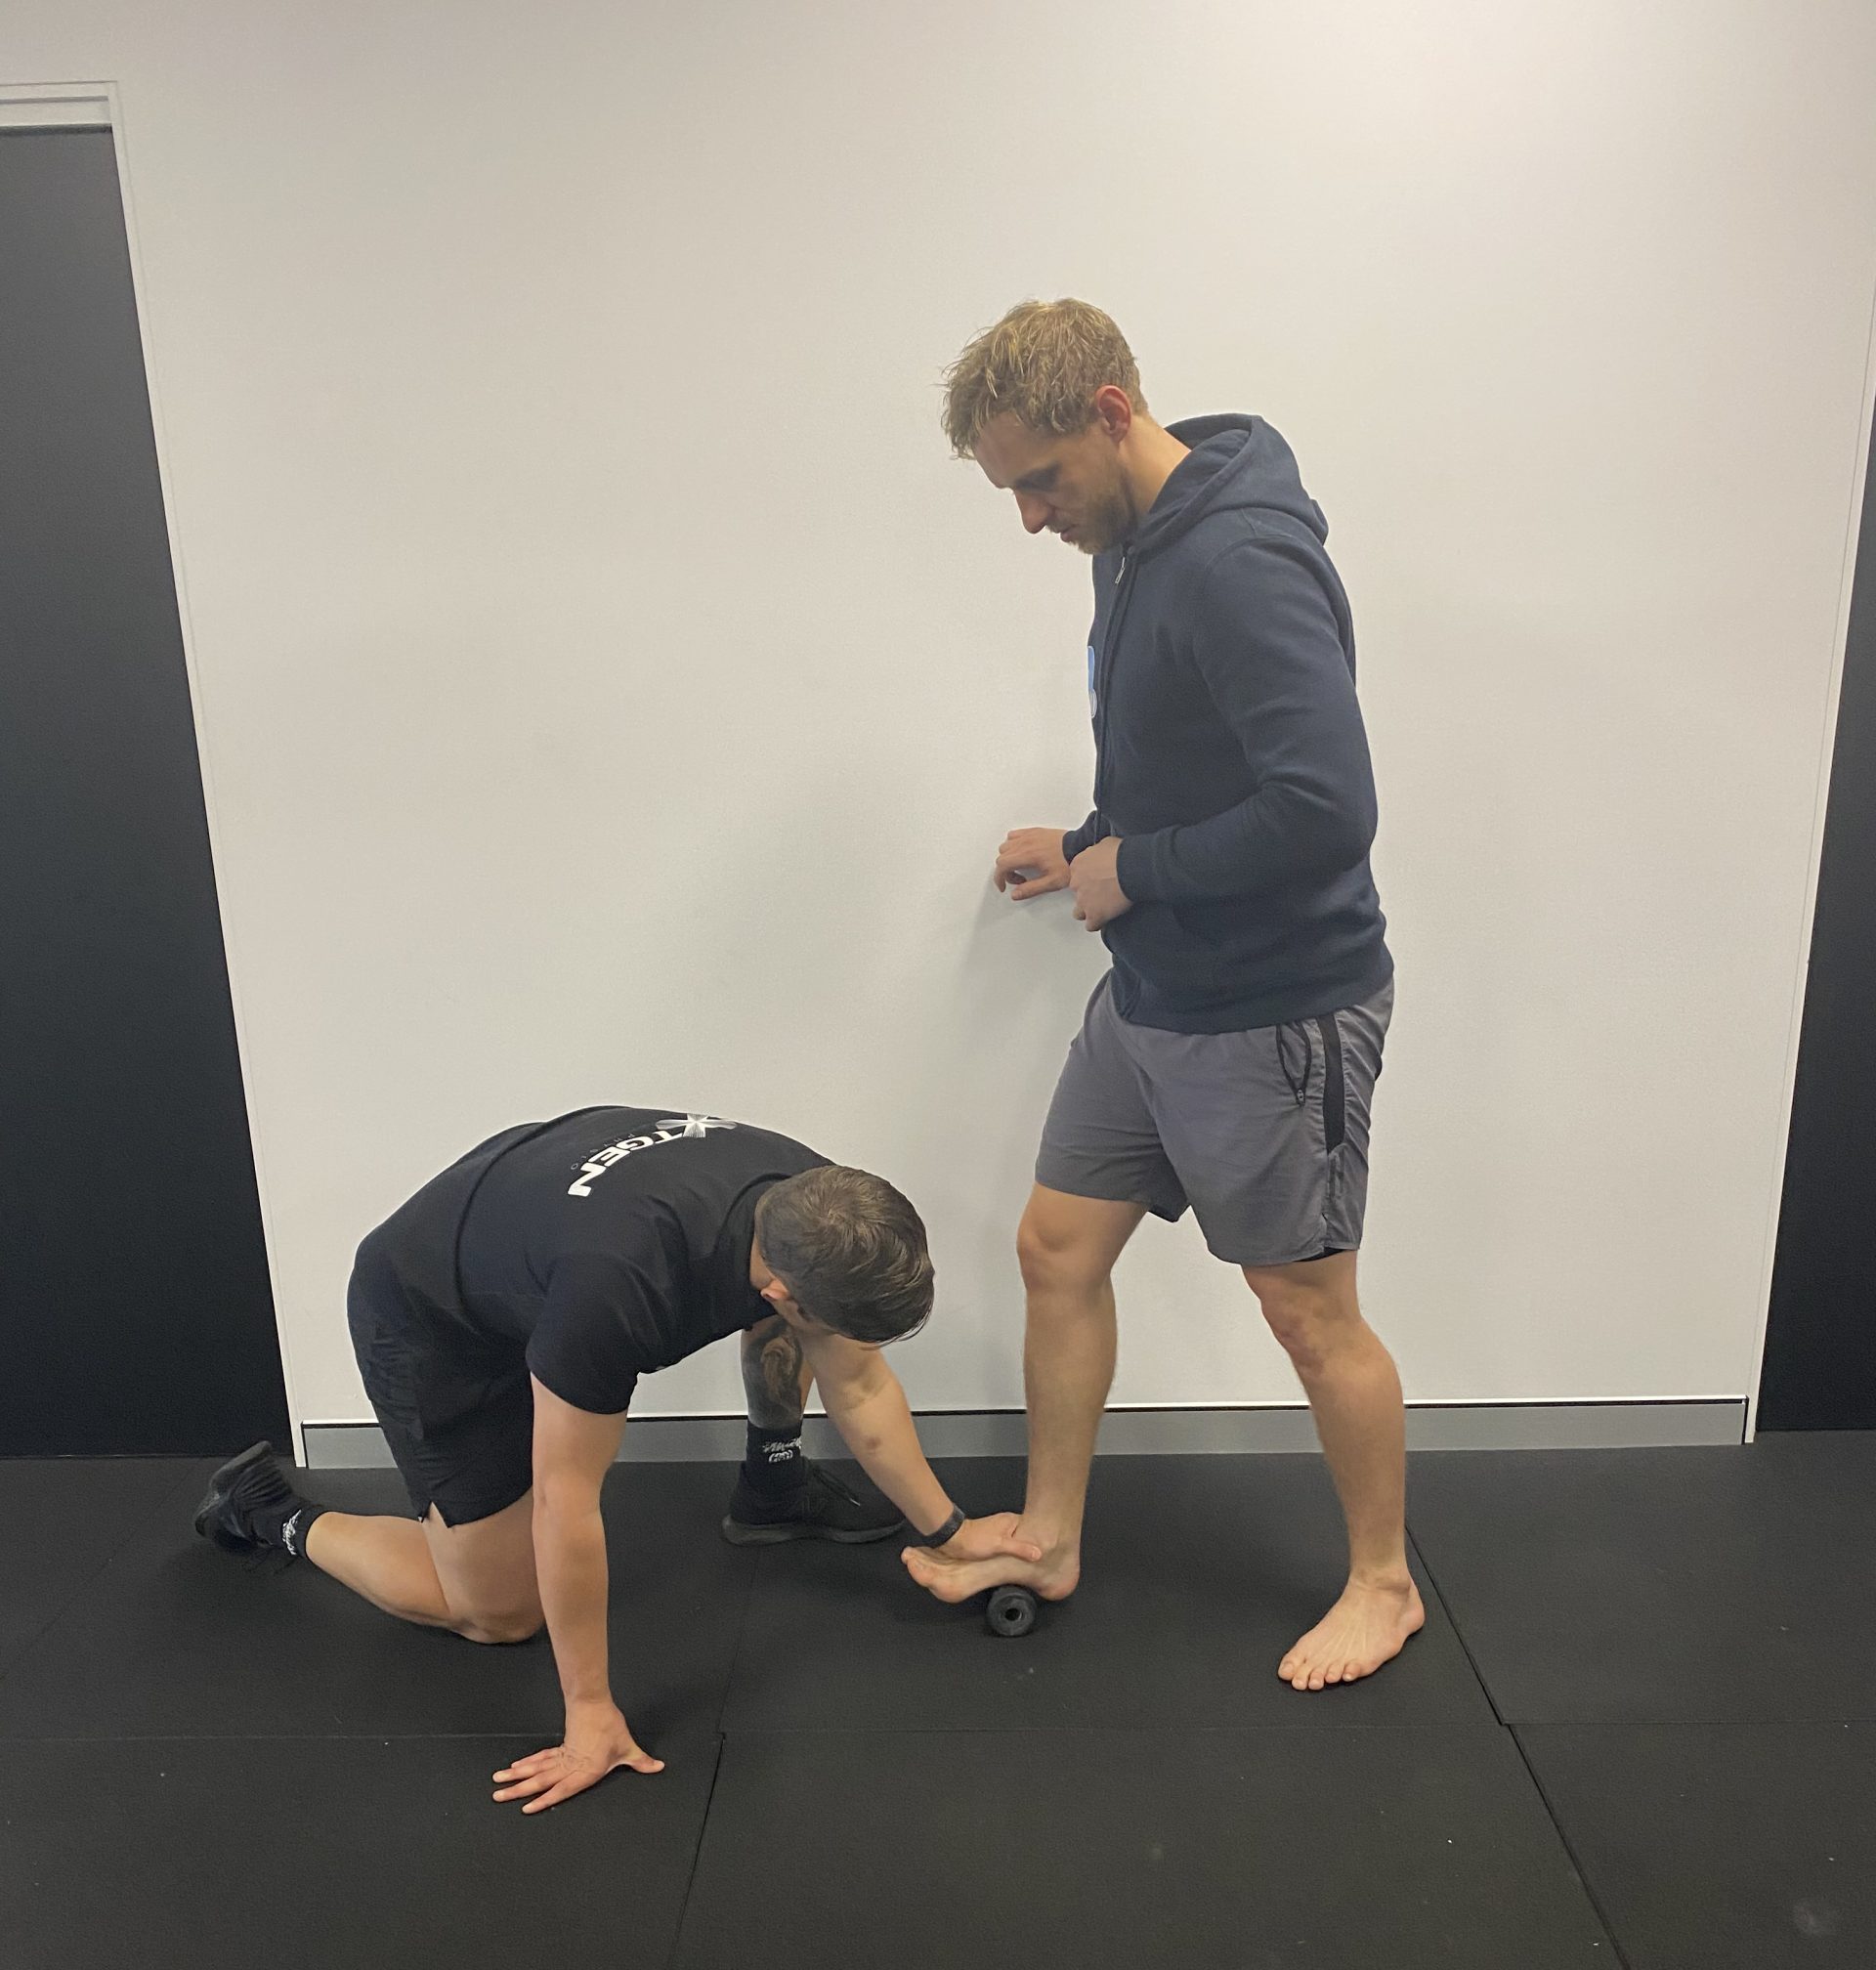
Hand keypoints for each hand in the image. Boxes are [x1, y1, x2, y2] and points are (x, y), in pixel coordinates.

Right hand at [492, 1702, 663, 1813]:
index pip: (562, 1789)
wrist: (595, 1702)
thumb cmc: (611, 1727)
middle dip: (519, 1790)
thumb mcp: (627, 1747)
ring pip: (536, 1768)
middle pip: (541, 1780)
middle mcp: (569, 1765)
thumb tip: (659, 1767)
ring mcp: (562, 1755)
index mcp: (585, 1770)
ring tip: (498, 1784)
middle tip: (498, 1797)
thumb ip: (641, 1761)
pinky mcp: (560, 1746)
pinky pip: (540, 1758)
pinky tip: (514, 1768)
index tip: (526, 1809)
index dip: (544, 1799)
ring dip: (516, 1777)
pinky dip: (526, 1763)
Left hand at [934, 1512, 1043, 1564]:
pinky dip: (1014, 1552)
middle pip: (1027, 1534)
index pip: (1032, 1525)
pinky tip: (1015, 1561)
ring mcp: (1000, 1532)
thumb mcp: (999, 1545)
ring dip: (1023, 1549)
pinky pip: (1009, 1546)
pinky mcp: (993, 1540)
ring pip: (1018, 1540)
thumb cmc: (972, 1540)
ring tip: (1032, 1560)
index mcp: (1010, 1522)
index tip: (1051, 1544)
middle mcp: (1006, 1525)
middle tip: (1044, 1556)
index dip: (1042, 1535)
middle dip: (1034, 1543)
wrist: (952, 1539)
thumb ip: (1019, 1548)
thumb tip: (1037, 1553)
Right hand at [993, 827, 1070, 899]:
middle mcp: (1025, 843)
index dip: (998, 878)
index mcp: (1027, 855)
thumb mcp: (1051, 882)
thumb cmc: (1069, 862)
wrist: (1081, 846)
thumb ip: (1031, 889)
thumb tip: (1016, 894)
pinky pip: (1015, 834)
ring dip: (1008, 857)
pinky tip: (1022, 852)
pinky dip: (1013, 844)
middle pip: (1002, 856)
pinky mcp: (1035, 831)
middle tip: (1019, 879)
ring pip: (1006, 844)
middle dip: (1005, 870)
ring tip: (1021, 866)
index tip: (1003, 886)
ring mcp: (1029, 836)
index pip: (1002, 865)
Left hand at [1068, 836, 1132, 930]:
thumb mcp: (1105, 844)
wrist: (1131, 867)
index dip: (1089, 879)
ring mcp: (1084, 900)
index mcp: (1077, 865)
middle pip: (1078, 892)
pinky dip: (1098, 924)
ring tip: (1102, 909)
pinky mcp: (1095, 914)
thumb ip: (1097, 852)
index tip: (1099, 880)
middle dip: (1089, 893)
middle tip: (1104, 892)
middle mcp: (1076, 883)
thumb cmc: (1122, 854)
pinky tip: (1106, 920)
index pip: (1077, 876)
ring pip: (1079, 912)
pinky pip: (1091, 925)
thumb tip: (1100, 855)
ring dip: (1089, 911)